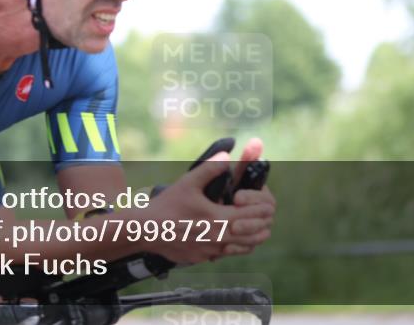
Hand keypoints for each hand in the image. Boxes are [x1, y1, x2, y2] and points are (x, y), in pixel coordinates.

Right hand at [140, 151, 273, 264]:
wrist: (147, 230)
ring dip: (254, 236)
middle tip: (265, 213)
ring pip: (244, 248)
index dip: (263, 208)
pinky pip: (228, 254)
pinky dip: (237, 245)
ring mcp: (211, 251)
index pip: (253, 216)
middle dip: (263, 223)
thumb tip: (227, 155)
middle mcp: (218, 239)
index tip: (266, 201)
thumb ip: (210, 168)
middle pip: (254, 234)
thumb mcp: (188, 182)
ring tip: (255, 226)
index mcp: (218, 219)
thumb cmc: (167, 206)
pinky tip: (232, 235)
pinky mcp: (203, 258)